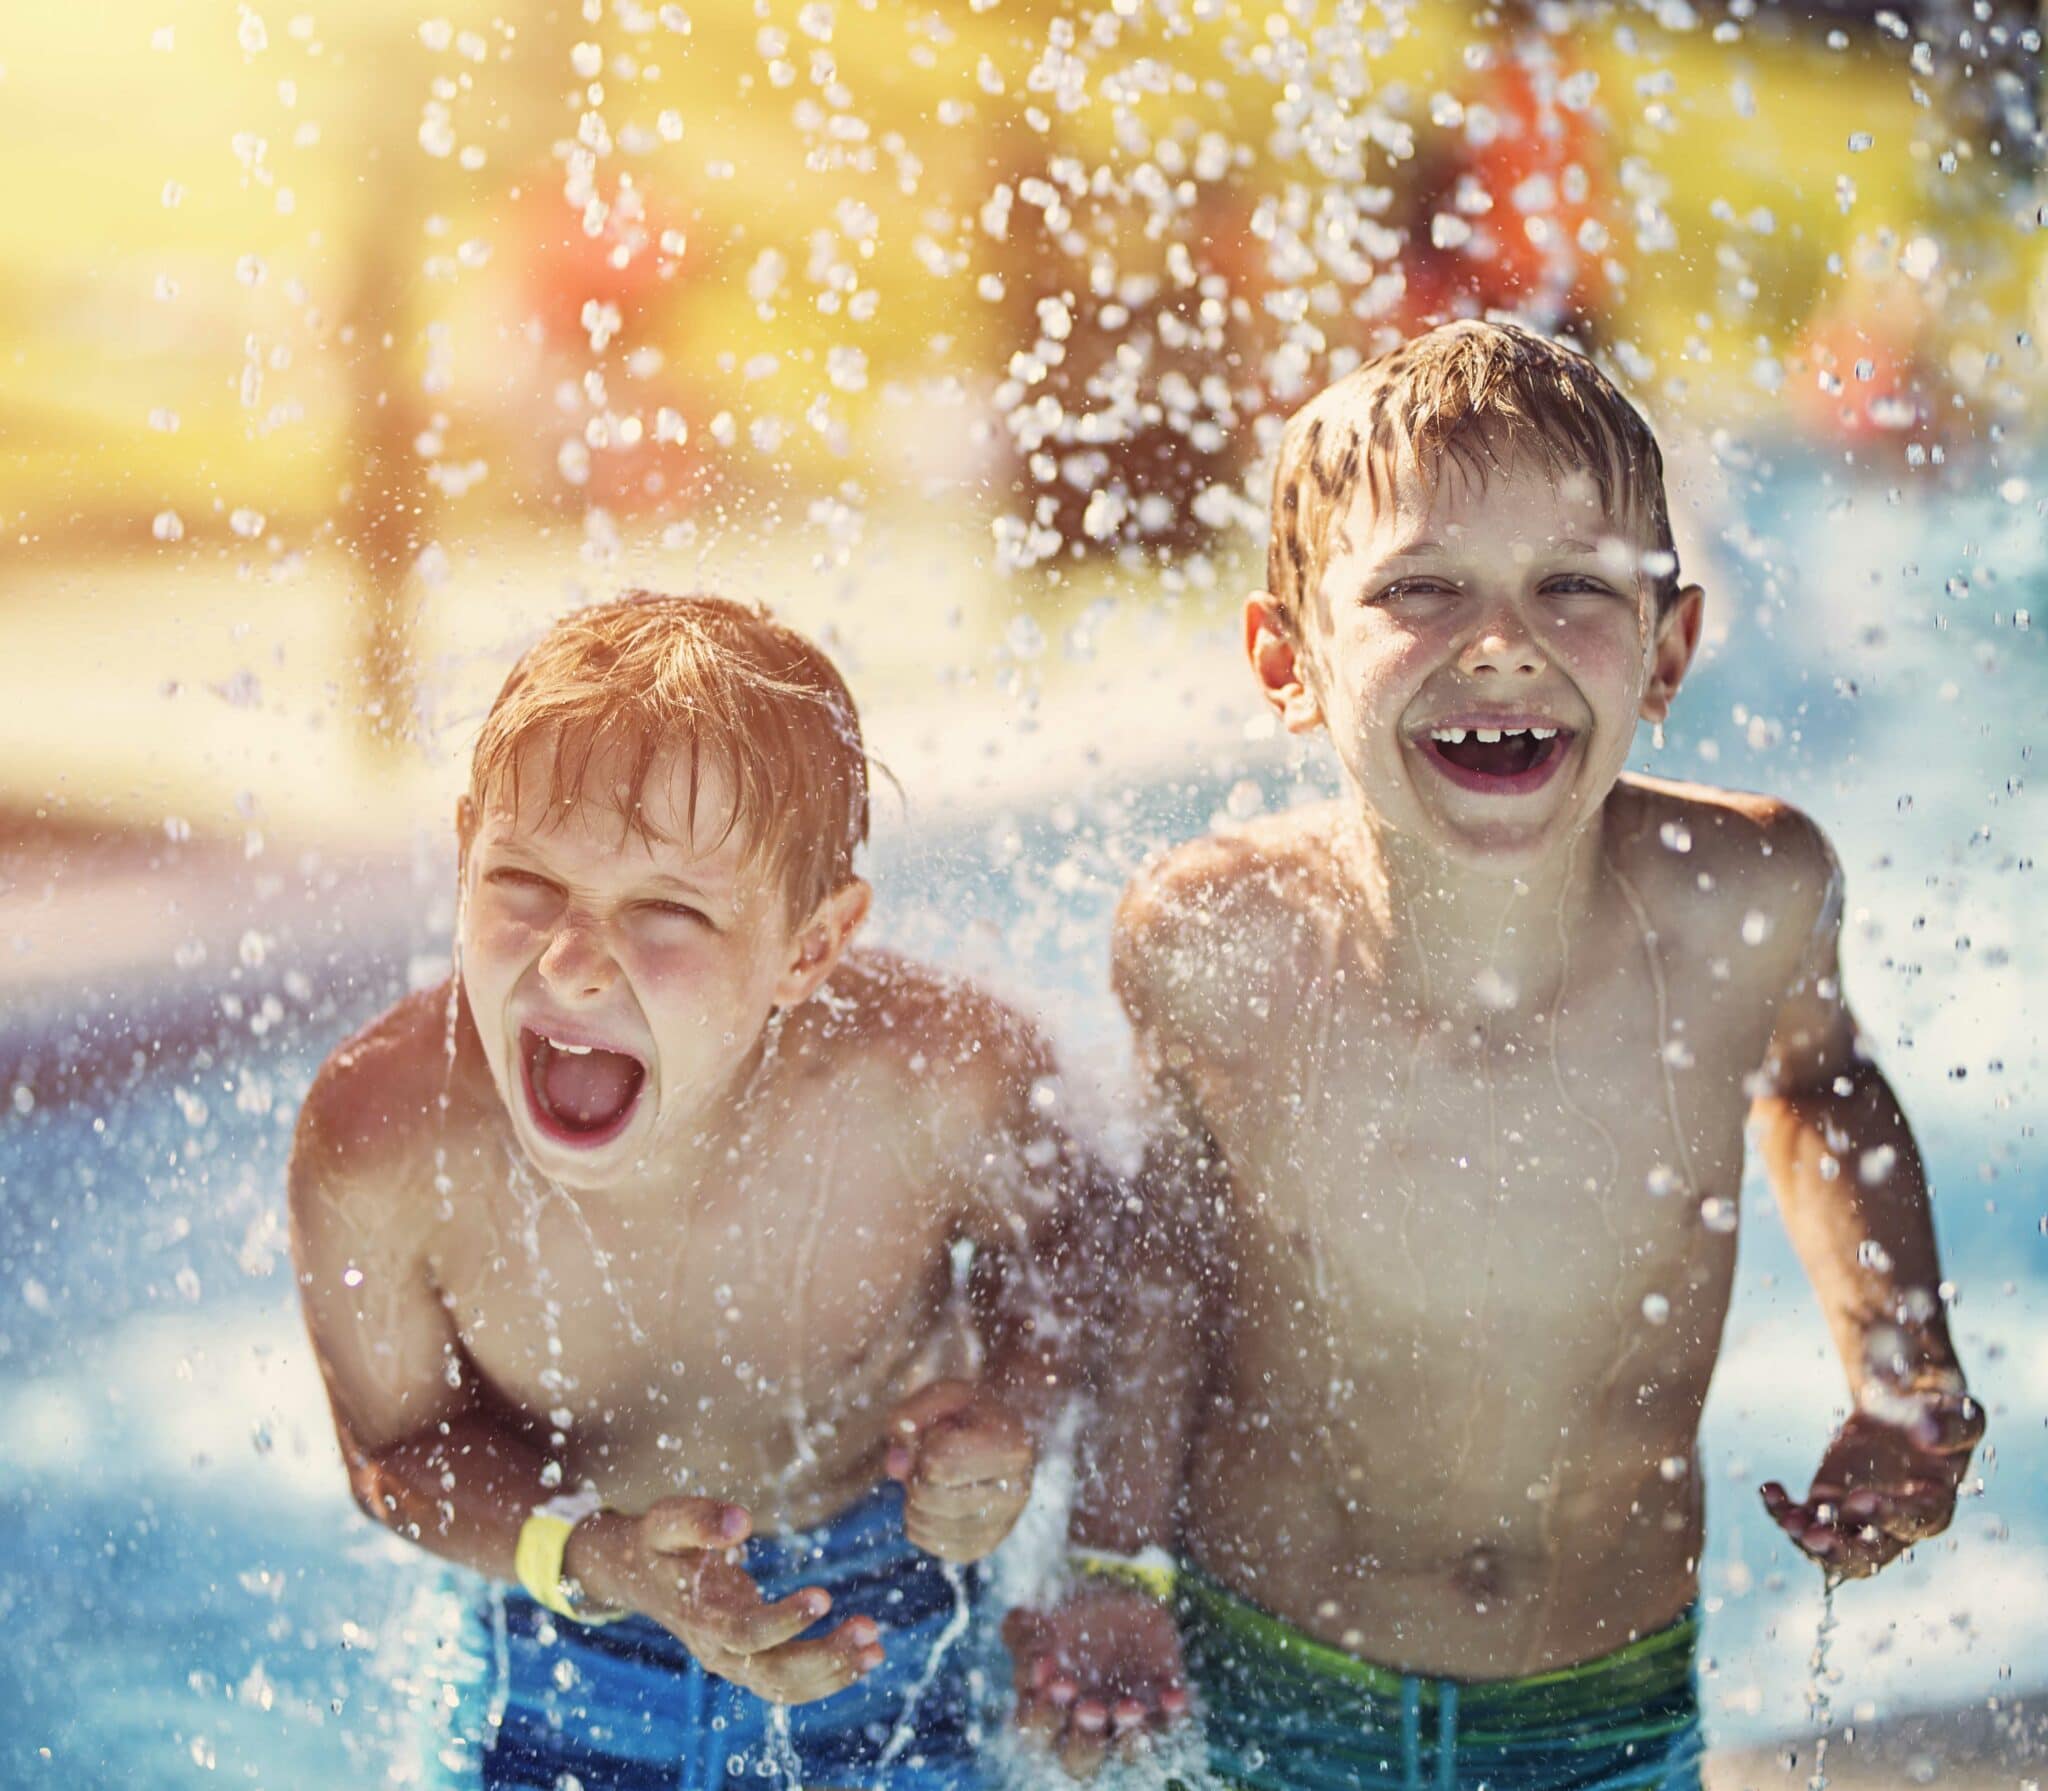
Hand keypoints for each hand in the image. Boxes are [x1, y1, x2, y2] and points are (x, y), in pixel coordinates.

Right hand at [568, 1496, 883, 1703]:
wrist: (637, 1574)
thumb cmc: (657, 1541)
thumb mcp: (665, 1520)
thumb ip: (698, 1519)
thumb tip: (740, 1522)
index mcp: (697, 1617)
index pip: (744, 1633)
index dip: (784, 1621)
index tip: (824, 1596)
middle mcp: (715, 1650)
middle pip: (772, 1672)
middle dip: (823, 1656)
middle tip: (869, 1630)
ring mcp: (731, 1662)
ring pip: (783, 1687)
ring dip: (833, 1673)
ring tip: (876, 1648)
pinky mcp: (746, 1661)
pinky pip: (787, 1684)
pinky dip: (827, 1678)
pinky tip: (863, 1659)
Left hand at [884, 1379, 1034, 1561]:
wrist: (1004, 1436)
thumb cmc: (970, 1413)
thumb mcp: (943, 1395)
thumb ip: (910, 1417)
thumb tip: (894, 1468)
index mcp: (1013, 1448)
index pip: (937, 1461)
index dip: (926, 1443)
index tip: (944, 1430)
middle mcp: (1016, 1492)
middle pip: (927, 1496)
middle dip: (915, 1474)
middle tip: (931, 1457)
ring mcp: (1002, 1524)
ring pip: (925, 1524)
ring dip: (914, 1498)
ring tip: (936, 1477)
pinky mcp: (984, 1546)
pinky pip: (931, 1544)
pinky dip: (921, 1522)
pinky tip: (936, 1500)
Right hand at [1004, 1585, 1189, 1779]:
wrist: (1117, 1602)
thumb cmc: (1071, 1618)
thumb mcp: (1044, 1618)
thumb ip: (1022, 1629)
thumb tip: (1018, 1621)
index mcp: (1046, 1712)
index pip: (1033, 1731)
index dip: (1040, 1712)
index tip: (1049, 1676)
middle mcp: (1083, 1730)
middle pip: (1078, 1760)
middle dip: (1084, 1739)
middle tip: (1091, 1708)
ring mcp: (1124, 1727)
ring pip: (1126, 1752)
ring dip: (1129, 1737)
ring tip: (1131, 1707)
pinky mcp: (1162, 1715)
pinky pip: (1171, 1725)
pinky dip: (1172, 1713)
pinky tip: (1172, 1695)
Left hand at [1760, 1389, 1981, 1579]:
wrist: (1902, 1406)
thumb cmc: (1935, 1412)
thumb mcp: (1955, 1410)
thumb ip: (1950, 1424)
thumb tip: (1932, 1435)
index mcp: (1934, 1502)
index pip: (1916, 1522)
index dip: (1889, 1517)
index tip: (1860, 1500)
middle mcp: (1897, 1523)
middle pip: (1872, 1556)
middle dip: (1842, 1551)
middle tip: (1813, 1536)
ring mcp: (1859, 1518)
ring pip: (1833, 1547)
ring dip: (1807, 1540)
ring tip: (1786, 1519)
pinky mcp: (1830, 1505)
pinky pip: (1804, 1519)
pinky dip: (1784, 1512)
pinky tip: (1770, 1490)